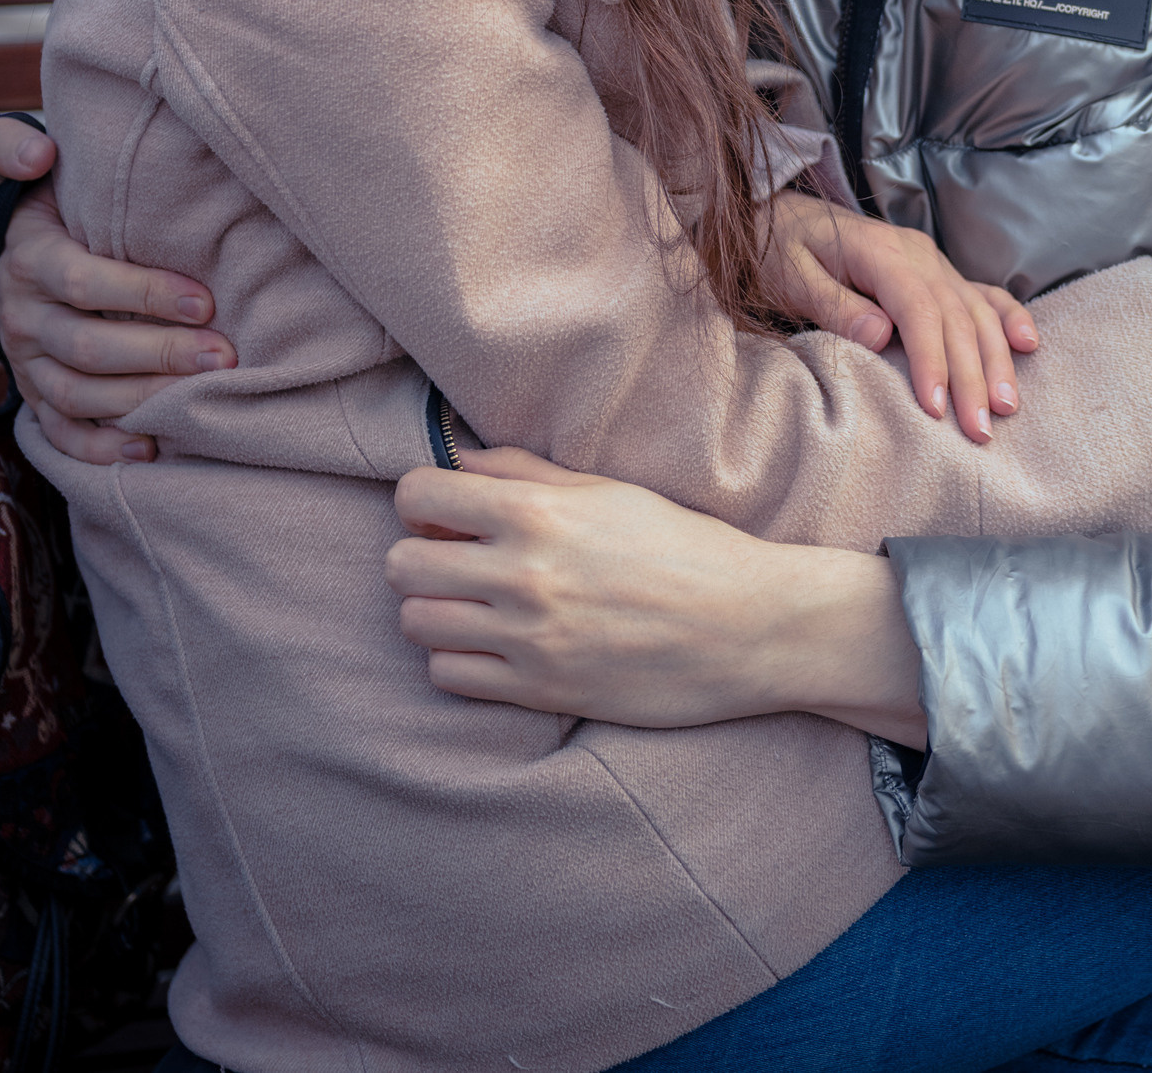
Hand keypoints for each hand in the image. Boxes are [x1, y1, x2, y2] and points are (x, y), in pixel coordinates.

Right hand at [0, 122, 234, 466]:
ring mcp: (26, 361)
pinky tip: (149, 448)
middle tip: (223, 355)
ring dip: (142, 399)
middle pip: (87, 345)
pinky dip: (100, 447)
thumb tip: (39, 151)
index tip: (206, 299)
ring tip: (203, 393)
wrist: (33, 244)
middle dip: (160, 352)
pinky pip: (60, 432)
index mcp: (29, 258)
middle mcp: (21, 314)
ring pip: (79, 393)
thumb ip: (20, 148)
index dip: (144, 294)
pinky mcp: (36, 395)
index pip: (82, 282)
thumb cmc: (65, 201)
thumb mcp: (38, 167)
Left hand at [386, 447, 927, 744]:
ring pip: (416, 624)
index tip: (447, 510)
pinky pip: (447, 676)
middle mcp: (522, 575)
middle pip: (402, 565)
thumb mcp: (611, 491)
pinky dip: (461, 659)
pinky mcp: (538, 692)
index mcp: (537, 513)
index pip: (418, 495)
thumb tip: (457, 460)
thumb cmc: (685, 547)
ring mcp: (527, 639)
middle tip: (460, 559)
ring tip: (478, 603)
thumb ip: (525, 472)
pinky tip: (498, 644)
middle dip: (423, 556)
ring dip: (438, 610)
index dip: (423, 499)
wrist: (749, 625)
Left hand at [761, 193, 1036, 445]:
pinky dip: (1008, 317)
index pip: (917, 309)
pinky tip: (1028, 345)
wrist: (779, 214)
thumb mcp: (788, 275)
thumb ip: (832, 304)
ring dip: (996, 358)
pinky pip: (981, 293)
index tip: (937, 408)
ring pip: (976, 310)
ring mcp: (931, 260)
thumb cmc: (778, 249)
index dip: (931, 359)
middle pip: (955, 316)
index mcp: (879, 251)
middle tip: (981, 430)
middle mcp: (916, 253)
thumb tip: (880, 335)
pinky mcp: (937, 272)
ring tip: (1006, 407)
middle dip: (972, 375)